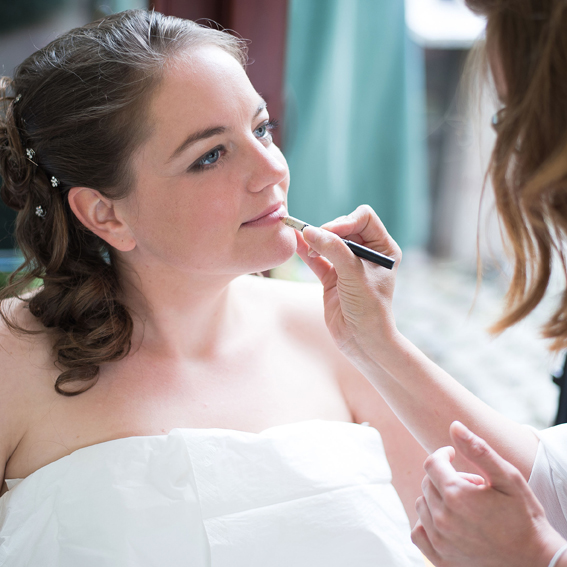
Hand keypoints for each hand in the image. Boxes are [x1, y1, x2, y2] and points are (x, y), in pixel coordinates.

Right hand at [296, 205, 400, 359]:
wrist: (362, 341)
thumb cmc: (369, 308)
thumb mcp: (353, 274)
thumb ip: (333, 249)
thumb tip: (309, 230)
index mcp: (383, 248)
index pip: (364, 218)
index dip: (346, 221)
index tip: (331, 233)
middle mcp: (367, 253)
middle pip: (343, 226)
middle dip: (328, 231)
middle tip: (316, 242)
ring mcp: (348, 265)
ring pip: (328, 241)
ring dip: (315, 239)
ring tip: (304, 241)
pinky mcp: (332, 277)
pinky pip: (317, 258)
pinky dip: (307, 251)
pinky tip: (296, 243)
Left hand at [412, 421, 564, 566]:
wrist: (536, 561)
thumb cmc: (524, 517)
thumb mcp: (507, 478)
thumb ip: (478, 450)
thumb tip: (454, 426)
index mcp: (456, 495)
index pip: (432, 462)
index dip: (442, 454)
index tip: (453, 455)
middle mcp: (442, 519)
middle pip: (427, 482)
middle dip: (446, 477)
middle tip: (472, 485)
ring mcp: (440, 541)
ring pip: (422, 505)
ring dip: (438, 499)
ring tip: (466, 505)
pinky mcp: (441, 558)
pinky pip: (418, 533)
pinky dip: (427, 523)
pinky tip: (447, 521)